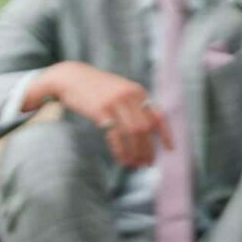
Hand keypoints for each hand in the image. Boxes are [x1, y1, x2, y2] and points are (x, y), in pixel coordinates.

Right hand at [41, 62, 172, 167]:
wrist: (71, 77)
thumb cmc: (96, 88)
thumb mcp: (120, 90)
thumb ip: (134, 105)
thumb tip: (147, 131)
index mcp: (137, 91)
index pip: (158, 115)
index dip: (166, 134)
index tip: (170, 149)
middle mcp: (129, 96)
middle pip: (146, 129)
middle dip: (149, 149)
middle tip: (148, 164)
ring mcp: (115, 102)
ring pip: (133, 133)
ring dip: (137, 153)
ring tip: (136, 165)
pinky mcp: (100, 110)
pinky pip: (116, 136)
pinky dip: (122, 152)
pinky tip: (123, 160)